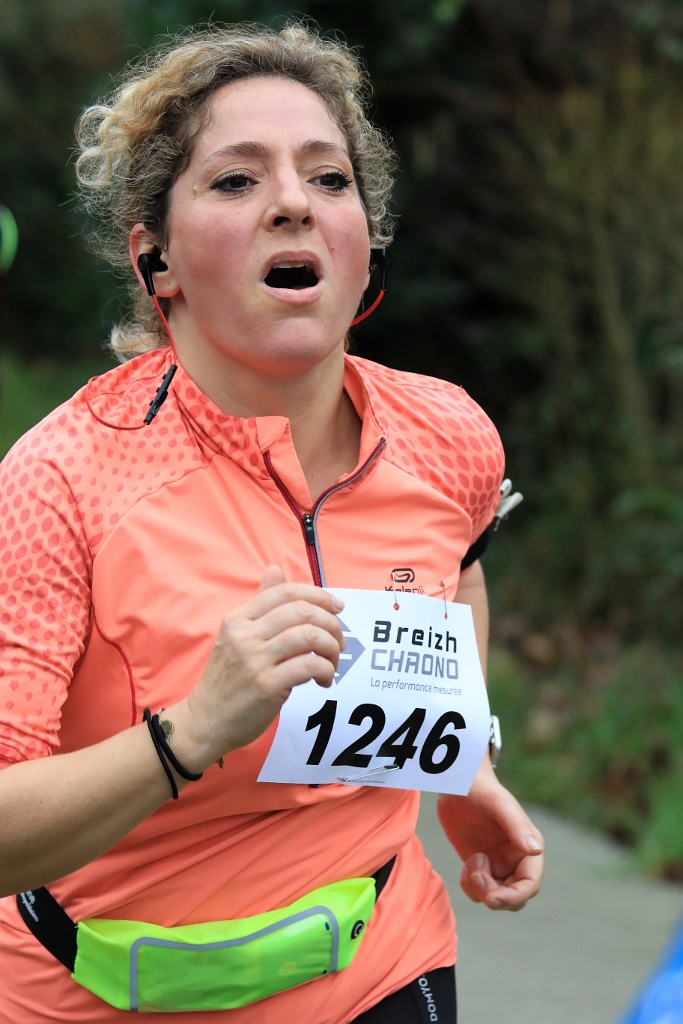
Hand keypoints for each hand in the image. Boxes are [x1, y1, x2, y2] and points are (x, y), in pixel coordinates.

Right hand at [173, 566, 344, 770]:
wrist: (205, 721)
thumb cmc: (226, 679)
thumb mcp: (236, 636)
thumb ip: (259, 604)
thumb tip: (276, 569)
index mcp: (238, 619)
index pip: (284, 592)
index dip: (318, 595)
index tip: (337, 607)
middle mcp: (245, 635)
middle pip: (302, 611)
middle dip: (331, 623)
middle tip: (340, 640)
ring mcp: (255, 660)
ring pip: (309, 636)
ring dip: (331, 648)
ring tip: (333, 662)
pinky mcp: (267, 686)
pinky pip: (309, 665)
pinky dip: (325, 670)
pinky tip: (324, 679)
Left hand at [437, 764, 543, 910]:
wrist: (456, 784)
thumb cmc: (480, 789)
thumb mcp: (498, 803)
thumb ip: (517, 825)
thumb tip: (536, 851)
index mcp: (529, 845)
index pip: (531, 884)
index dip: (515, 896)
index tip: (493, 898)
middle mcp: (518, 859)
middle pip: (515, 897)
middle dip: (495, 896)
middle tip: (475, 875)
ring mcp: (499, 864)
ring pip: (497, 897)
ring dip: (480, 889)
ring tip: (471, 861)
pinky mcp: (481, 866)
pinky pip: (479, 891)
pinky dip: (470, 886)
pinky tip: (465, 865)